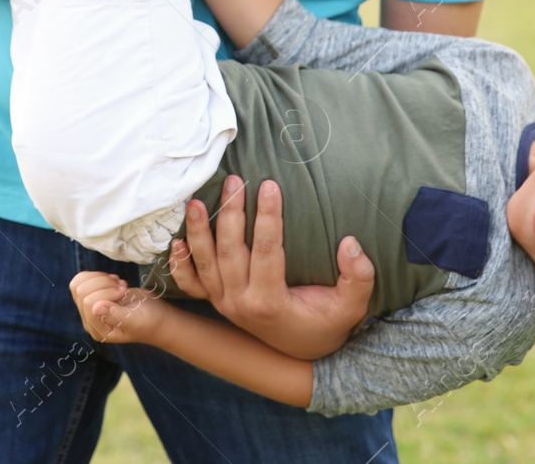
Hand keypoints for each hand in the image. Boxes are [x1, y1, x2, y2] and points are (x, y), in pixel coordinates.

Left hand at [70, 271, 166, 344]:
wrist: (156, 316)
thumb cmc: (149, 321)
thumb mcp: (136, 320)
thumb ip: (116, 315)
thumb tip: (95, 308)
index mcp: (98, 331)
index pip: (88, 302)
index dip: (106, 291)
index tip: (124, 291)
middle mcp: (90, 321)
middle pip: (81, 291)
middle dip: (103, 284)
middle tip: (122, 287)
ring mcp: (90, 308)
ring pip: (79, 283)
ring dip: (102, 278)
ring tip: (120, 284)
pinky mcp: (93, 297)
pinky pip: (84, 279)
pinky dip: (99, 275)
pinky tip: (115, 281)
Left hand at [170, 176, 375, 360]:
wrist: (305, 354)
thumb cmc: (328, 323)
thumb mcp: (352, 306)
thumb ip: (358, 276)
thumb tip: (351, 243)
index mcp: (271, 302)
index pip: (267, 251)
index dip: (268, 217)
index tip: (269, 185)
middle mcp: (241, 303)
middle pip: (230, 251)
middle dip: (231, 213)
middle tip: (234, 180)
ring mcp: (225, 303)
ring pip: (205, 263)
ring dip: (199, 231)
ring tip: (195, 201)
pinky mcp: (217, 301)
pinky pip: (191, 285)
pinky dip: (181, 264)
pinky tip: (177, 241)